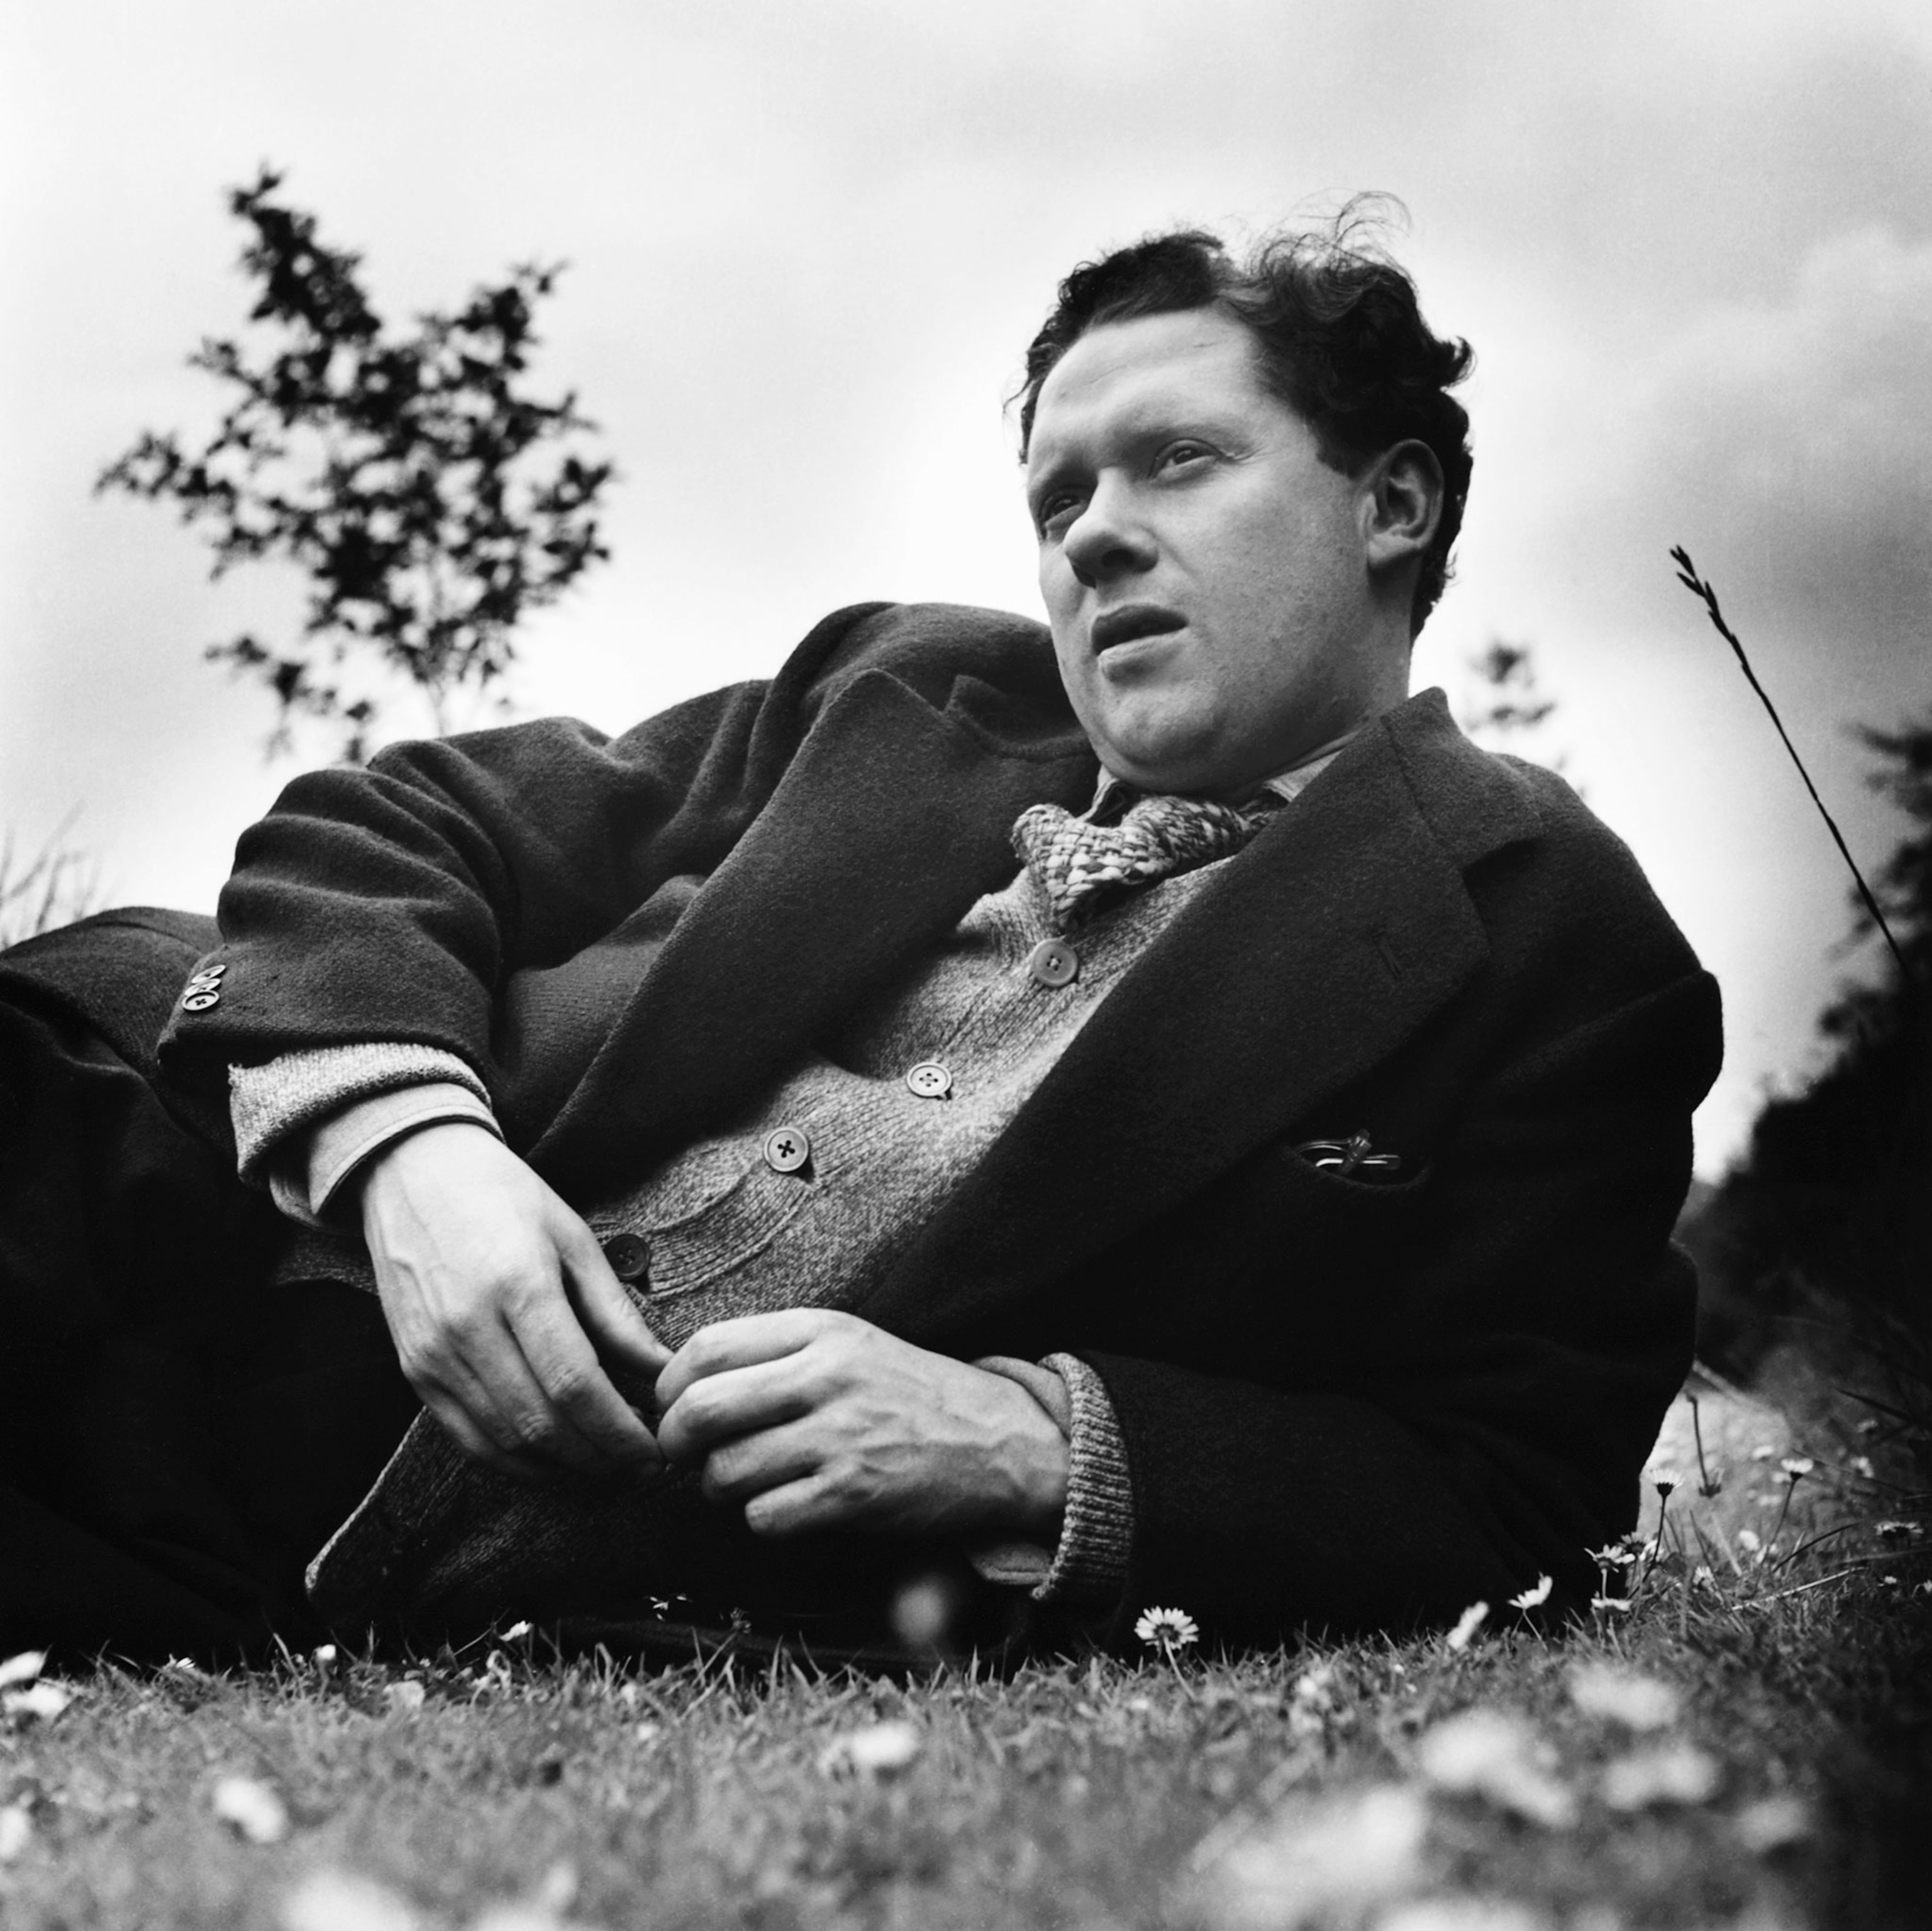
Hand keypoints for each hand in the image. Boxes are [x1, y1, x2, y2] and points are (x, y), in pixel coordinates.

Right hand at [358, 1122, 671, 1480]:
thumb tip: (662, 1370)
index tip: (656, 1450)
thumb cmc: (502, 1198)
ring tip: (608, 1468)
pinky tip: (555, 1461)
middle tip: (642, 1468)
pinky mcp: (414, 1372)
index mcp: (516, 1285)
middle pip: (540, 1423)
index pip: (575, 1384)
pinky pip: (468, 1439)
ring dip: (563, 1469)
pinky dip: (516, 1463)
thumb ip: (616, 1313)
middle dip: (599, 1459)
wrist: (411, 1174)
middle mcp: (467, 1327)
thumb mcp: (573, 1238)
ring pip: (504, 1442)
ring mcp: (433, 1355)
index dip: (619, 1431)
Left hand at [654, 1309, 1068, 1538]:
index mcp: (820, 1331)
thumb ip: (776, 1352)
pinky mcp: (853, 1494)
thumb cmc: (911, 1393)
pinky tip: (788, 1507)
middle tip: (688, 1457)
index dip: (671, 1386)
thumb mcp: (849, 1344)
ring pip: (725, 1471)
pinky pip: (765, 1516)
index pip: (705, 1347)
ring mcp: (840, 1436)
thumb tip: (686, 1384)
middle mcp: (826, 1376)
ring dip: (720, 1489)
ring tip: (746, 1484)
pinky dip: (763, 1520)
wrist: (1001, 1440)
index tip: (675, 1408)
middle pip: (699, 1410)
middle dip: (676, 1444)